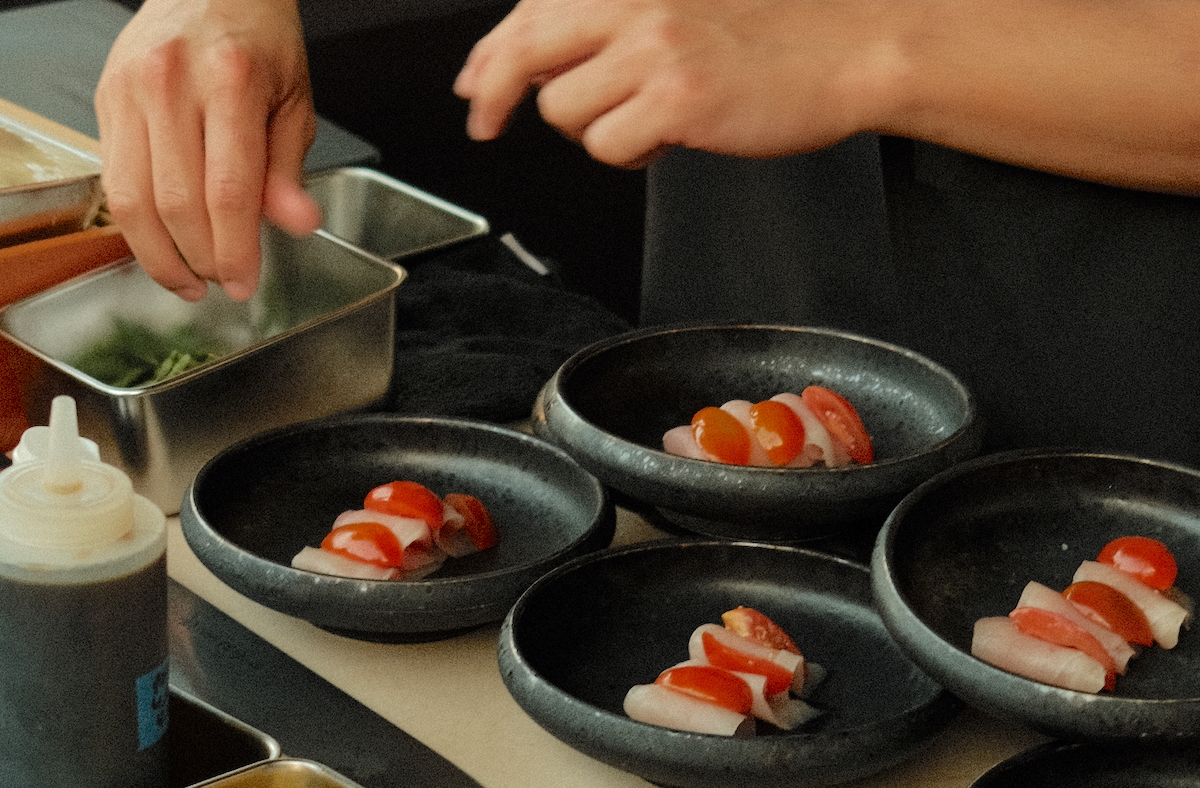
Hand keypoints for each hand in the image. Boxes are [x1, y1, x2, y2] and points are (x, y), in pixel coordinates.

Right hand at [95, 0, 321, 300]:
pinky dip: (137, 226)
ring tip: (190, 280)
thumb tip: (297, 224)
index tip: (246, 284)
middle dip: (203, 259)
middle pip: (178, 204)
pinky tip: (162, 245)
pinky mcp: (105, 101)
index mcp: (232, 83)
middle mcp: (173, 84)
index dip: (236, 251)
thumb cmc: (259, 42)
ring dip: (162, 255)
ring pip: (134, 201)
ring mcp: (131, 91)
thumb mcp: (294, 102)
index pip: (229, 192)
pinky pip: (114, 182)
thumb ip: (289, 170)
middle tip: (225, 282)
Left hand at [455, 0, 1199, 194]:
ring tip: (646, 121)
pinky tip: (671, 137)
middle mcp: (634, 6)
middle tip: (481, 122)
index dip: (489, 54)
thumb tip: (541, 70)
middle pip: (525, 51)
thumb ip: (612, 30)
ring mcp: (655, 50)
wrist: (849, 49)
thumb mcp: (681, 11)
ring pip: (567, 113)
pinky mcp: (676, 99)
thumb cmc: (773, 36)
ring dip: (594, 129)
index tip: (472, 86)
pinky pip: (610, 147)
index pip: (531, 13)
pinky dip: (631, 153)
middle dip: (490, 92)